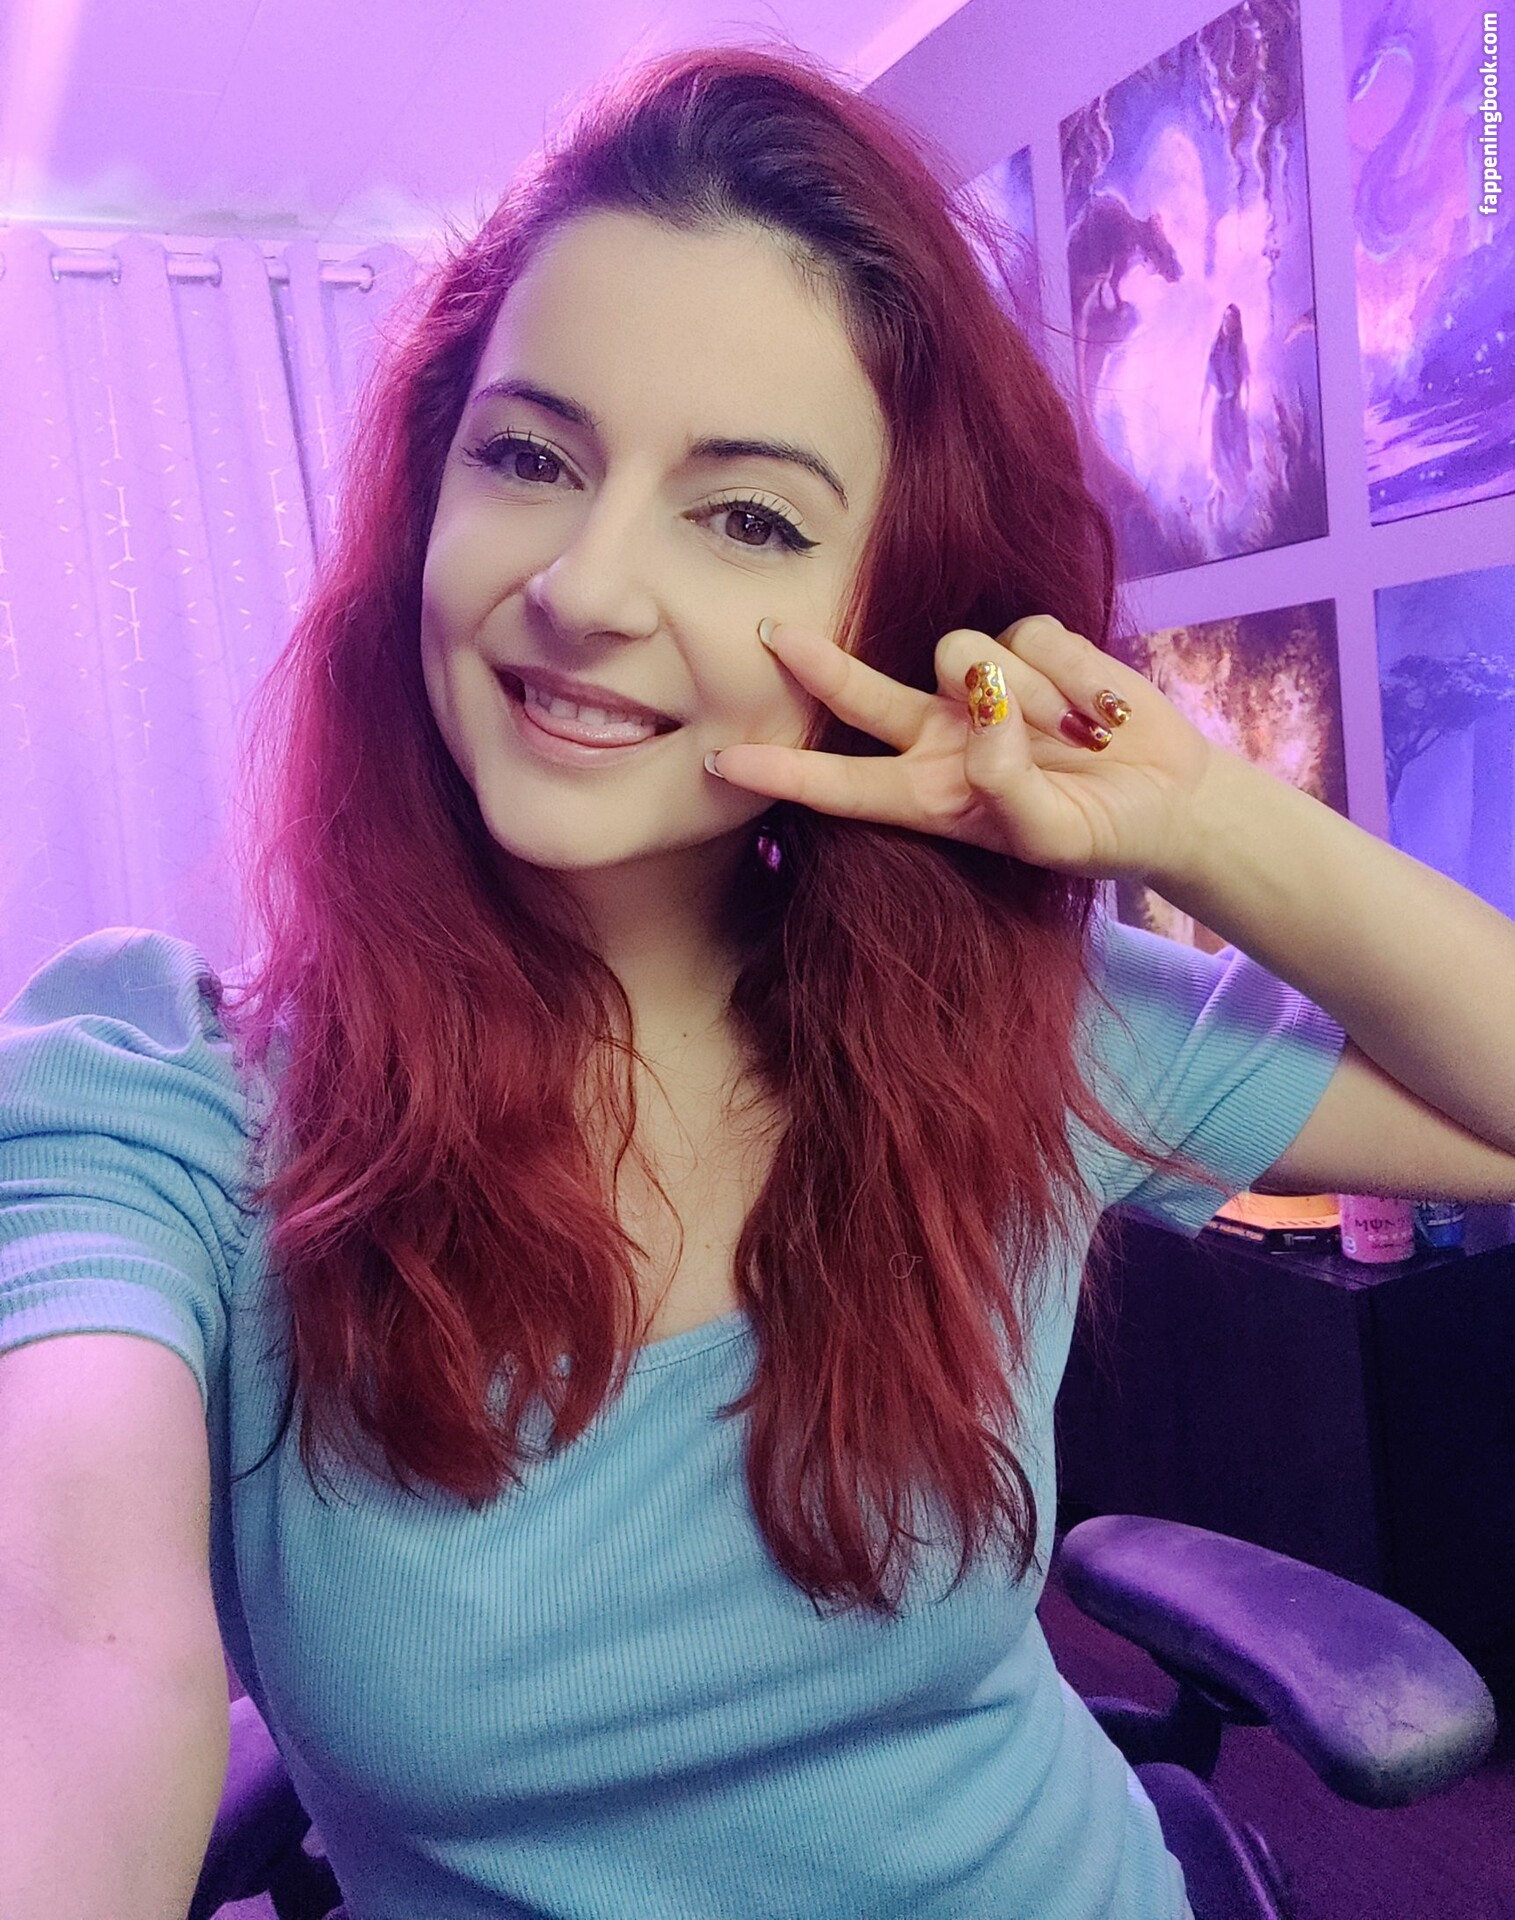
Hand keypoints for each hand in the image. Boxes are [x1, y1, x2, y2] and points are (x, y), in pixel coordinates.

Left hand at [706, 615, 1219, 886]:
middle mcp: (940, 735)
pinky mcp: (1031, 647)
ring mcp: (983, 689)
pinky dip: (1070, 673)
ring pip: (965, 655)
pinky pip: (1030, 637)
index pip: (841, 783)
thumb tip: (984, 714)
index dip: (782, 771)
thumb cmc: (1101, 831)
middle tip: (771, 633)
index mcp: (930, 794)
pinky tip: (1098, 708)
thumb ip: (1009, 785)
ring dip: (1027, 693)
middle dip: (818, 664)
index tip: (721, 760)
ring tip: (1077, 736)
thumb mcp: (1054, 834)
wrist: (1171, 801)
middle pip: (861, 693)